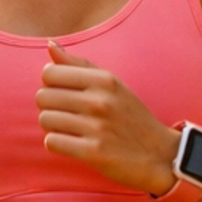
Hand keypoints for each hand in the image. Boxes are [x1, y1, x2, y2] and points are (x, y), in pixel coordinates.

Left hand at [36, 47, 179, 193]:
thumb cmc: (130, 116)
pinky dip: (57, 144)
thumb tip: (50, 46)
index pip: (49, 73)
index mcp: (104, 80)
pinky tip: (72, 143)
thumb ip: (80, 65)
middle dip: (49, 107)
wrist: (159, 155)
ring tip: (71, 129)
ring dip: (53, 126)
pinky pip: (52, 142)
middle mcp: (100, 101)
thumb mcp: (112, 84)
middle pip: (42, 97)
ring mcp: (97, 127)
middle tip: (67, 114)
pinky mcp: (93, 152)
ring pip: (45, 120)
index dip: (50, 84)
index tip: (64, 93)